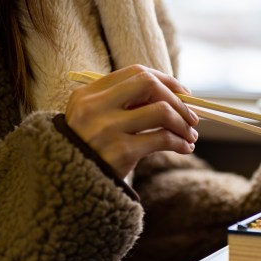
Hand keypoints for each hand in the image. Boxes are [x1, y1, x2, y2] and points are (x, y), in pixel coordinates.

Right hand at [64, 65, 198, 178]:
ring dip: (183, 123)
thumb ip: (123, 105)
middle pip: (148, 84)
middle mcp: (95, 107)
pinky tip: (185, 148)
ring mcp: (107, 129)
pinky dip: (180, 142)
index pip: (135, 73)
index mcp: (87, 95)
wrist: (68, 188)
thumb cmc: (88, 153)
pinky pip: (162, 138)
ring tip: (191, 135)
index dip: (165, 80)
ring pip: (161, 111)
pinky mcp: (121, 152)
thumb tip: (175, 97)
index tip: (182, 92)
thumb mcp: (93, 121)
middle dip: (177, 99)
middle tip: (191, 116)